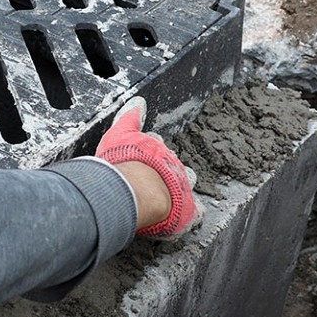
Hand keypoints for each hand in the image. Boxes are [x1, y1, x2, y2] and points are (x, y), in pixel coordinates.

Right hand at [95, 97, 201, 237]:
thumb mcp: (120, 134)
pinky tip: (191, 216)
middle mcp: (172, 167)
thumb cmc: (125, 162)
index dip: (151, 148)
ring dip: (182, 186)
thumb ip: (129, 117)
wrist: (137, 190)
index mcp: (156, 150)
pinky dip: (193, 213)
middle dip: (168, 166)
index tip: (148, 150)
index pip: (156, 145)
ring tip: (176, 193)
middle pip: (173, 163)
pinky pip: (195, 212)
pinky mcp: (188, 211)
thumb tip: (138, 101)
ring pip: (187, 183)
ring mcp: (182, 189)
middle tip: (160, 172)